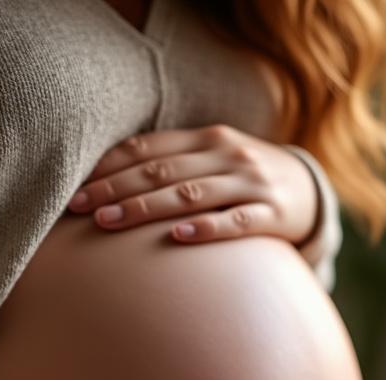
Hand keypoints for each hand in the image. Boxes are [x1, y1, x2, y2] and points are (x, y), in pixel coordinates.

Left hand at [68, 125, 318, 245]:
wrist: (310, 192)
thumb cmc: (245, 178)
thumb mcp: (214, 159)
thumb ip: (173, 162)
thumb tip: (105, 177)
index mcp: (209, 137)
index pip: (150, 148)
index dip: (110, 166)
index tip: (76, 187)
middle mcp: (229, 155)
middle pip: (163, 171)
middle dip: (116, 188)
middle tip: (80, 207)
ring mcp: (252, 185)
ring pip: (191, 195)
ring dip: (146, 208)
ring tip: (110, 222)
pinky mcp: (272, 216)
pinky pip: (236, 222)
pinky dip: (206, 228)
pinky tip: (178, 237)